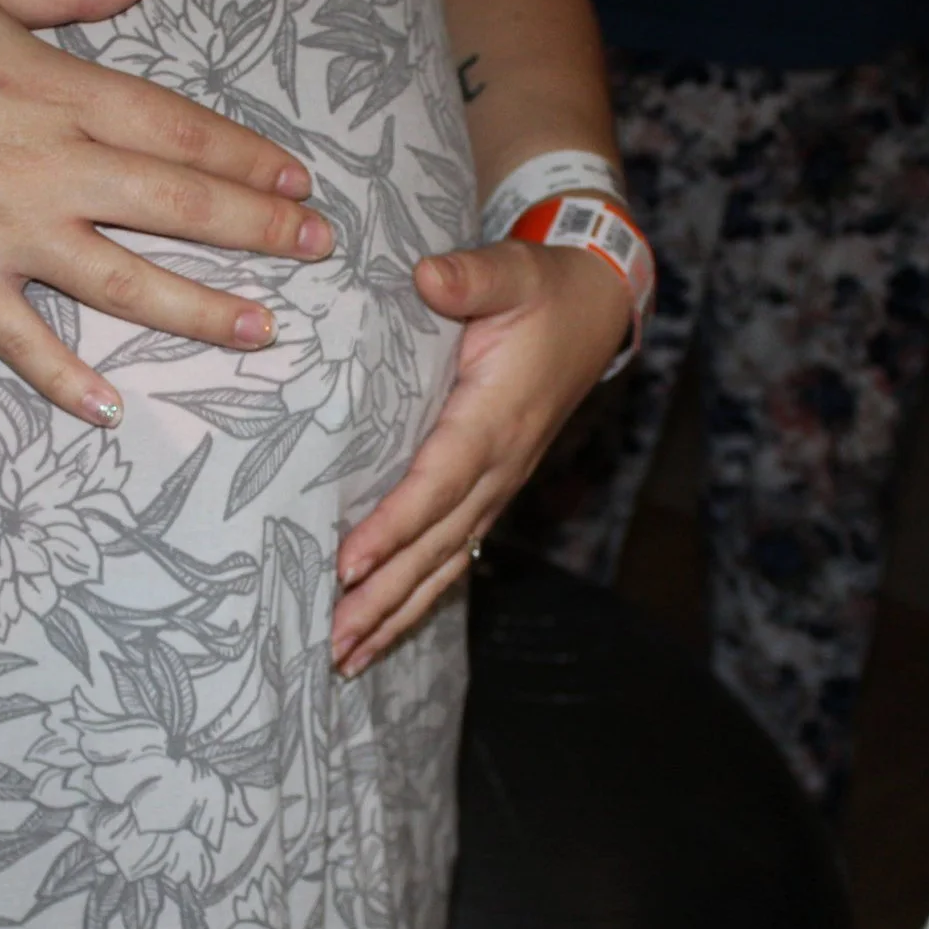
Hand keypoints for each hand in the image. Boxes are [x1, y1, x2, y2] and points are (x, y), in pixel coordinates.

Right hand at [0, 0, 334, 425]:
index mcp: (61, 93)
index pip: (179, 129)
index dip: (247, 158)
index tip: (298, 182)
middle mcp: (50, 167)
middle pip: (174, 203)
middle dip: (256, 230)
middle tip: (316, 250)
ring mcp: (6, 230)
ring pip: (123, 278)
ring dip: (199, 309)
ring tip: (262, 330)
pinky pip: (20, 339)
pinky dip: (63, 378)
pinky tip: (112, 411)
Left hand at [329, 238, 630, 674]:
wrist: (594, 314)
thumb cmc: (543, 291)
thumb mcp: (512, 271)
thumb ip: (470, 276)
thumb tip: (428, 277)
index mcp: (495, 419)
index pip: (439, 481)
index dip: (395, 525)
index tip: (349, 562)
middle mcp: (499, 467)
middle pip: (436, 545)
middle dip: (385, 595)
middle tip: (334, 638)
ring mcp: (497, 488)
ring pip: (445, 563)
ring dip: (396, 612)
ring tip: (346, 657)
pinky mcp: (489, 494)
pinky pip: (452, 556)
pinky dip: (416, 597)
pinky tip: (379, 630)